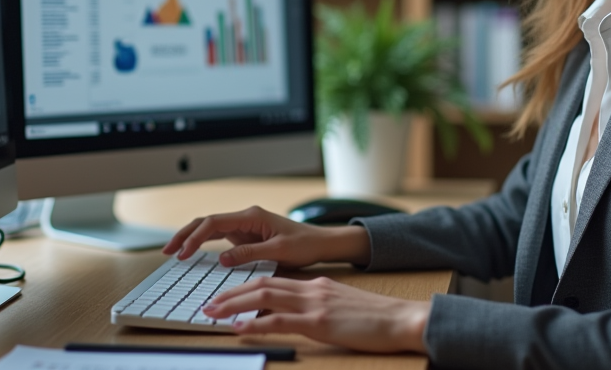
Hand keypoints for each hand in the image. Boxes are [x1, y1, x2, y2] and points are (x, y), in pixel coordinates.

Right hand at [162, 206, 370, 267]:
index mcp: (251, 216)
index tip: (184, 253)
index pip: (215, 222)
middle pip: (207, 222)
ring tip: (173, 252)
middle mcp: (245, 218)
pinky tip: (192, 253)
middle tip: (167, 251)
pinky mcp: (246, 236)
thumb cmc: (304, 244)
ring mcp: (244, 226)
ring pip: (210, 228)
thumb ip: (249, 253)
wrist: (320, 243)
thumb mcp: (278, 250)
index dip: (195, 237)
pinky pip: (219, 237)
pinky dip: (203, 244)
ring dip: (191, 238)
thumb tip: (222, 259)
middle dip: (185, 234)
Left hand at [203, 276, 429, 353]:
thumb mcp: (342, 305)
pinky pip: (282, 321)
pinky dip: (257, 324)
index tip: (226, 297)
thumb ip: (318, 306)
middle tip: (209, 304)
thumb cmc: (376, 318)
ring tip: (214, 313)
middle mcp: (312, 289)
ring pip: (265, 297)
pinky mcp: (321, 322)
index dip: (246, 287)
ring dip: (235, 304)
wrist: (401, 319)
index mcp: (317, 285)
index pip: (273, 281)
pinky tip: (241, 329)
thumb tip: (294, 315)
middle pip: (262, 285)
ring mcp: (315, 304)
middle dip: (231, 294)